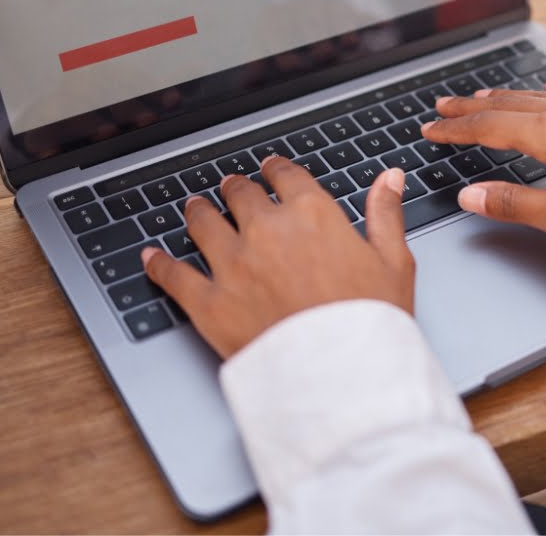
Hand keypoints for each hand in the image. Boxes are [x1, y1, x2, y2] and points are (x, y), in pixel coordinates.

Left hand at [140, 157, 414, 358]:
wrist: (340, 375)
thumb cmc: (371, 321)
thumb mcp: (394, 261)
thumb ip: (385, 214)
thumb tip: (388, 178)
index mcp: (312, 214)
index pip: (285, 177)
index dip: (276, 170)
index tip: (272, 171)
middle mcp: (266, 230)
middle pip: (240, 195)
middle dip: (236, 189)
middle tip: (232, 190)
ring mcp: (232, 264)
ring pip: (202, 223)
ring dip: (198, 212)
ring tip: (195, 209)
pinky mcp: (208, 302)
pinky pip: (173, 274)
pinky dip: (159, 263)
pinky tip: (151, 257)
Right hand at [422, 80, 545, 249]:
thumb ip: (517, 204)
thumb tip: (471, 196)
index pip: (489, 128)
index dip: (455, 130)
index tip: (430, 130)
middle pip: (507, 105)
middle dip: (470, 107)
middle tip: (441, 106)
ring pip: (536, 96)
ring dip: (502, 96)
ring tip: (480, 97)